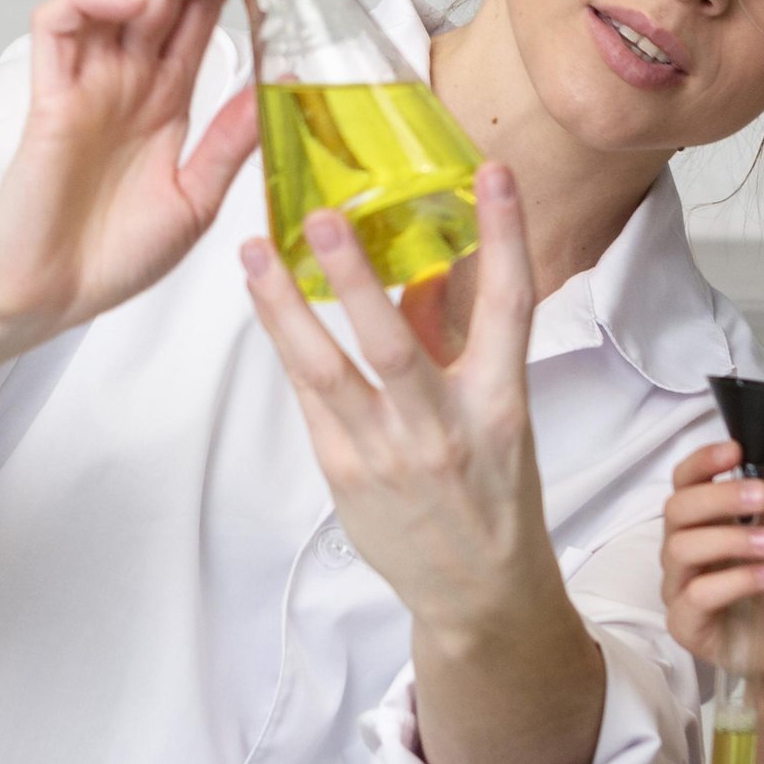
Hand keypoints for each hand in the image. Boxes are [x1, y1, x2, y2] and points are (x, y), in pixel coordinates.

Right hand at [0, 0, 262, 337]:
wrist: (54, 297)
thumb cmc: (116, 256)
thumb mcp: (196, 199)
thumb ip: (229, 143)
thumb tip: (280, 92)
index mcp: (162, 102)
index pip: (193, 24)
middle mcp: (123, 83)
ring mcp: (84, 85)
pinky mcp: (48, 98)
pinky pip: (58, 28)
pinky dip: (90, 1)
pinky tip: (128, 0)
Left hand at [238, 163, 565, 639]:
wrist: (477, 590)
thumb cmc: (491, 493)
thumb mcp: (497, 413)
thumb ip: (457, 342)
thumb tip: (423, 273)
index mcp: (499, 402)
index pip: (509, 305)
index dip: (505, 236)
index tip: (494, 174)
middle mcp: (444, 426)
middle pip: (394, 342)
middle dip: (356, 277)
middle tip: (324, 217)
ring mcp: (387, 454)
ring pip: (326, 371)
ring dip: (285, 308)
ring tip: (255, 254)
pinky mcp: (343, 474)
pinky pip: (309, 399)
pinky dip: (288, 346)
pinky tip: (267, 302)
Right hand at [658, 441, 763, 667]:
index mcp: (701, 523)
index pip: (685, 482)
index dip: (703, 462)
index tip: (736, 450)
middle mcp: (681, 550)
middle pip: (677, 510)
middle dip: (720, 497)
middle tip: (763, 496)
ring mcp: (678, 588)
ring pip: (682, 549)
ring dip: (731, 539)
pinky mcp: (685, 624)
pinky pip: (698, 595)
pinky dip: (736, 580)